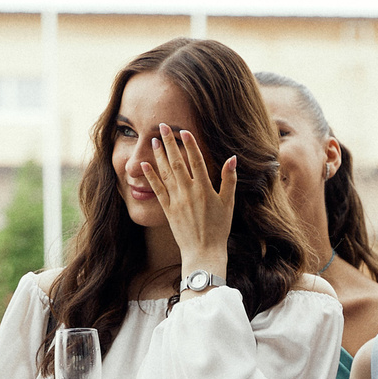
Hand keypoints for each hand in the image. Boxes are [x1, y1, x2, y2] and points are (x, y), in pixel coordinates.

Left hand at [138, 125, 235, 276]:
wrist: (203, 252)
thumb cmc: (218, 228)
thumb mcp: (228, 203)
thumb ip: (229, 180)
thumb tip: (233, 158)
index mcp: (205, 189)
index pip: (196, 160)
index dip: (189, 144)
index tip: (182, 130)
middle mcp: (189, 192)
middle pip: (177, 162)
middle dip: (169, 143)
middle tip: (162, 126)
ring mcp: (176, 201)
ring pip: (166, 173)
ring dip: (159, 155)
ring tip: (154, 140)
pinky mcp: (168, 210)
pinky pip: (157, 190)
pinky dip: (151, 176)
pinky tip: (144, 165)